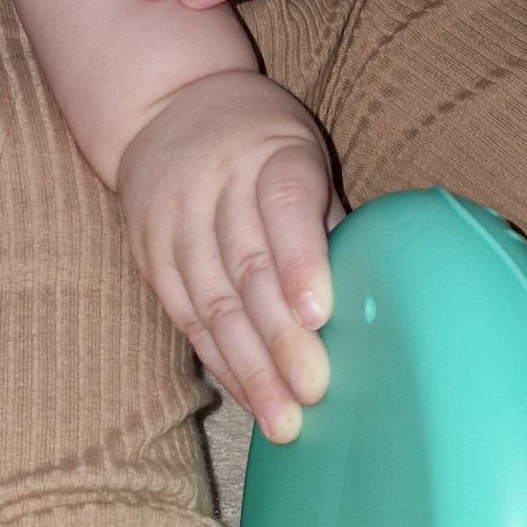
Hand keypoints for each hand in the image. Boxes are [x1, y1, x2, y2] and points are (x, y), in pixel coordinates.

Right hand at [116, 71, 340, 440]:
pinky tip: (248, 396)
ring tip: (283, 420)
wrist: (167, 106)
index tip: (321, 316)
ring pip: (212, 302)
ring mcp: (175, 219)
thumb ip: (330, 220)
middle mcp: (217, 183)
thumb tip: (377, 300)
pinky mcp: (149, 252)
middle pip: (248, 267)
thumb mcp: (302, 154)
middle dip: (281, 338)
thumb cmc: (263, 144)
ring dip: (249, 367)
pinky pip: (185, 317)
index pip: (284, 205)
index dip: (301, 262)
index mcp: (271, 152)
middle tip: (313, 393)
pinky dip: (219, 361)